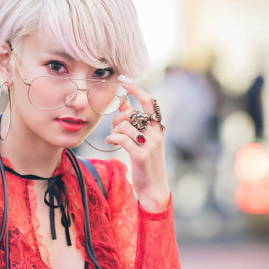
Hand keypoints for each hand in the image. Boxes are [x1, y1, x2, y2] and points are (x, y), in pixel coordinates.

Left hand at [106, 78, 169, 212]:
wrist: (154, 188)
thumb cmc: (147, 163)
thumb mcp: (144, 140)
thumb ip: (134, 121)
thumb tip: (123, 102)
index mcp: (158, 127)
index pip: (149, 101)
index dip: (136, 89)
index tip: (123, 79)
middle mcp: (156, 133)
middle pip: (131, 114)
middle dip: (117, 120)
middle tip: (114, 130)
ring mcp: (150, 144)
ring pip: (124, 126)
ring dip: (114, 131)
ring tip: (114, 139)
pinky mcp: (141, 155)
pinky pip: (121, 139)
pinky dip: (112, 139)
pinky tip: (110, 143)